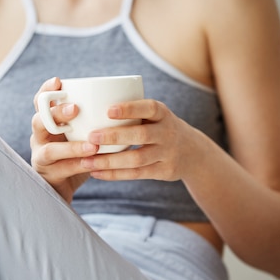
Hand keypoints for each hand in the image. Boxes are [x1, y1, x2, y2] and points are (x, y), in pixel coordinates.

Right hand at [30, 77, 98, 202]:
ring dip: (71, 147)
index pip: (41, 102)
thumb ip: (92, 118)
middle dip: (56, 113)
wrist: (66, 186)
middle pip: (39, 121)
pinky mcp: (48, 175)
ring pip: (49, 149)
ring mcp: (41, 157)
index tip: (59, 82)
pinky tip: (93, 163)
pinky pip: (61, 169)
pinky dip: (78, 165)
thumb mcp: (83, 132)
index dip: (47, 91)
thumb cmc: (79, 152)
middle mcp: (39, 137)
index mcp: (47, 122)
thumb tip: (123, 99)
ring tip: (92, 145)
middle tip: (75, 109)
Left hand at [80, 99, 207, 181]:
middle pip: (141, 135)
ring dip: (110, 161)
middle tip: (91, 137)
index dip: (130, 109)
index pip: (149, 108)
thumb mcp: (155, 116)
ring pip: (137, 159)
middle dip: (114, 136)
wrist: (192, 152)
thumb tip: (90, 105)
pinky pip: (136, 174)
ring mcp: (167, 154)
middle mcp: (167, 133)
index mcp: (163, 114)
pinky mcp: (163, 171)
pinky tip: (96, 172)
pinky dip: (115, 174)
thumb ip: (133, 112)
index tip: (108, 110)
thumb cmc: (160, 128)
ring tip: (87, 161)